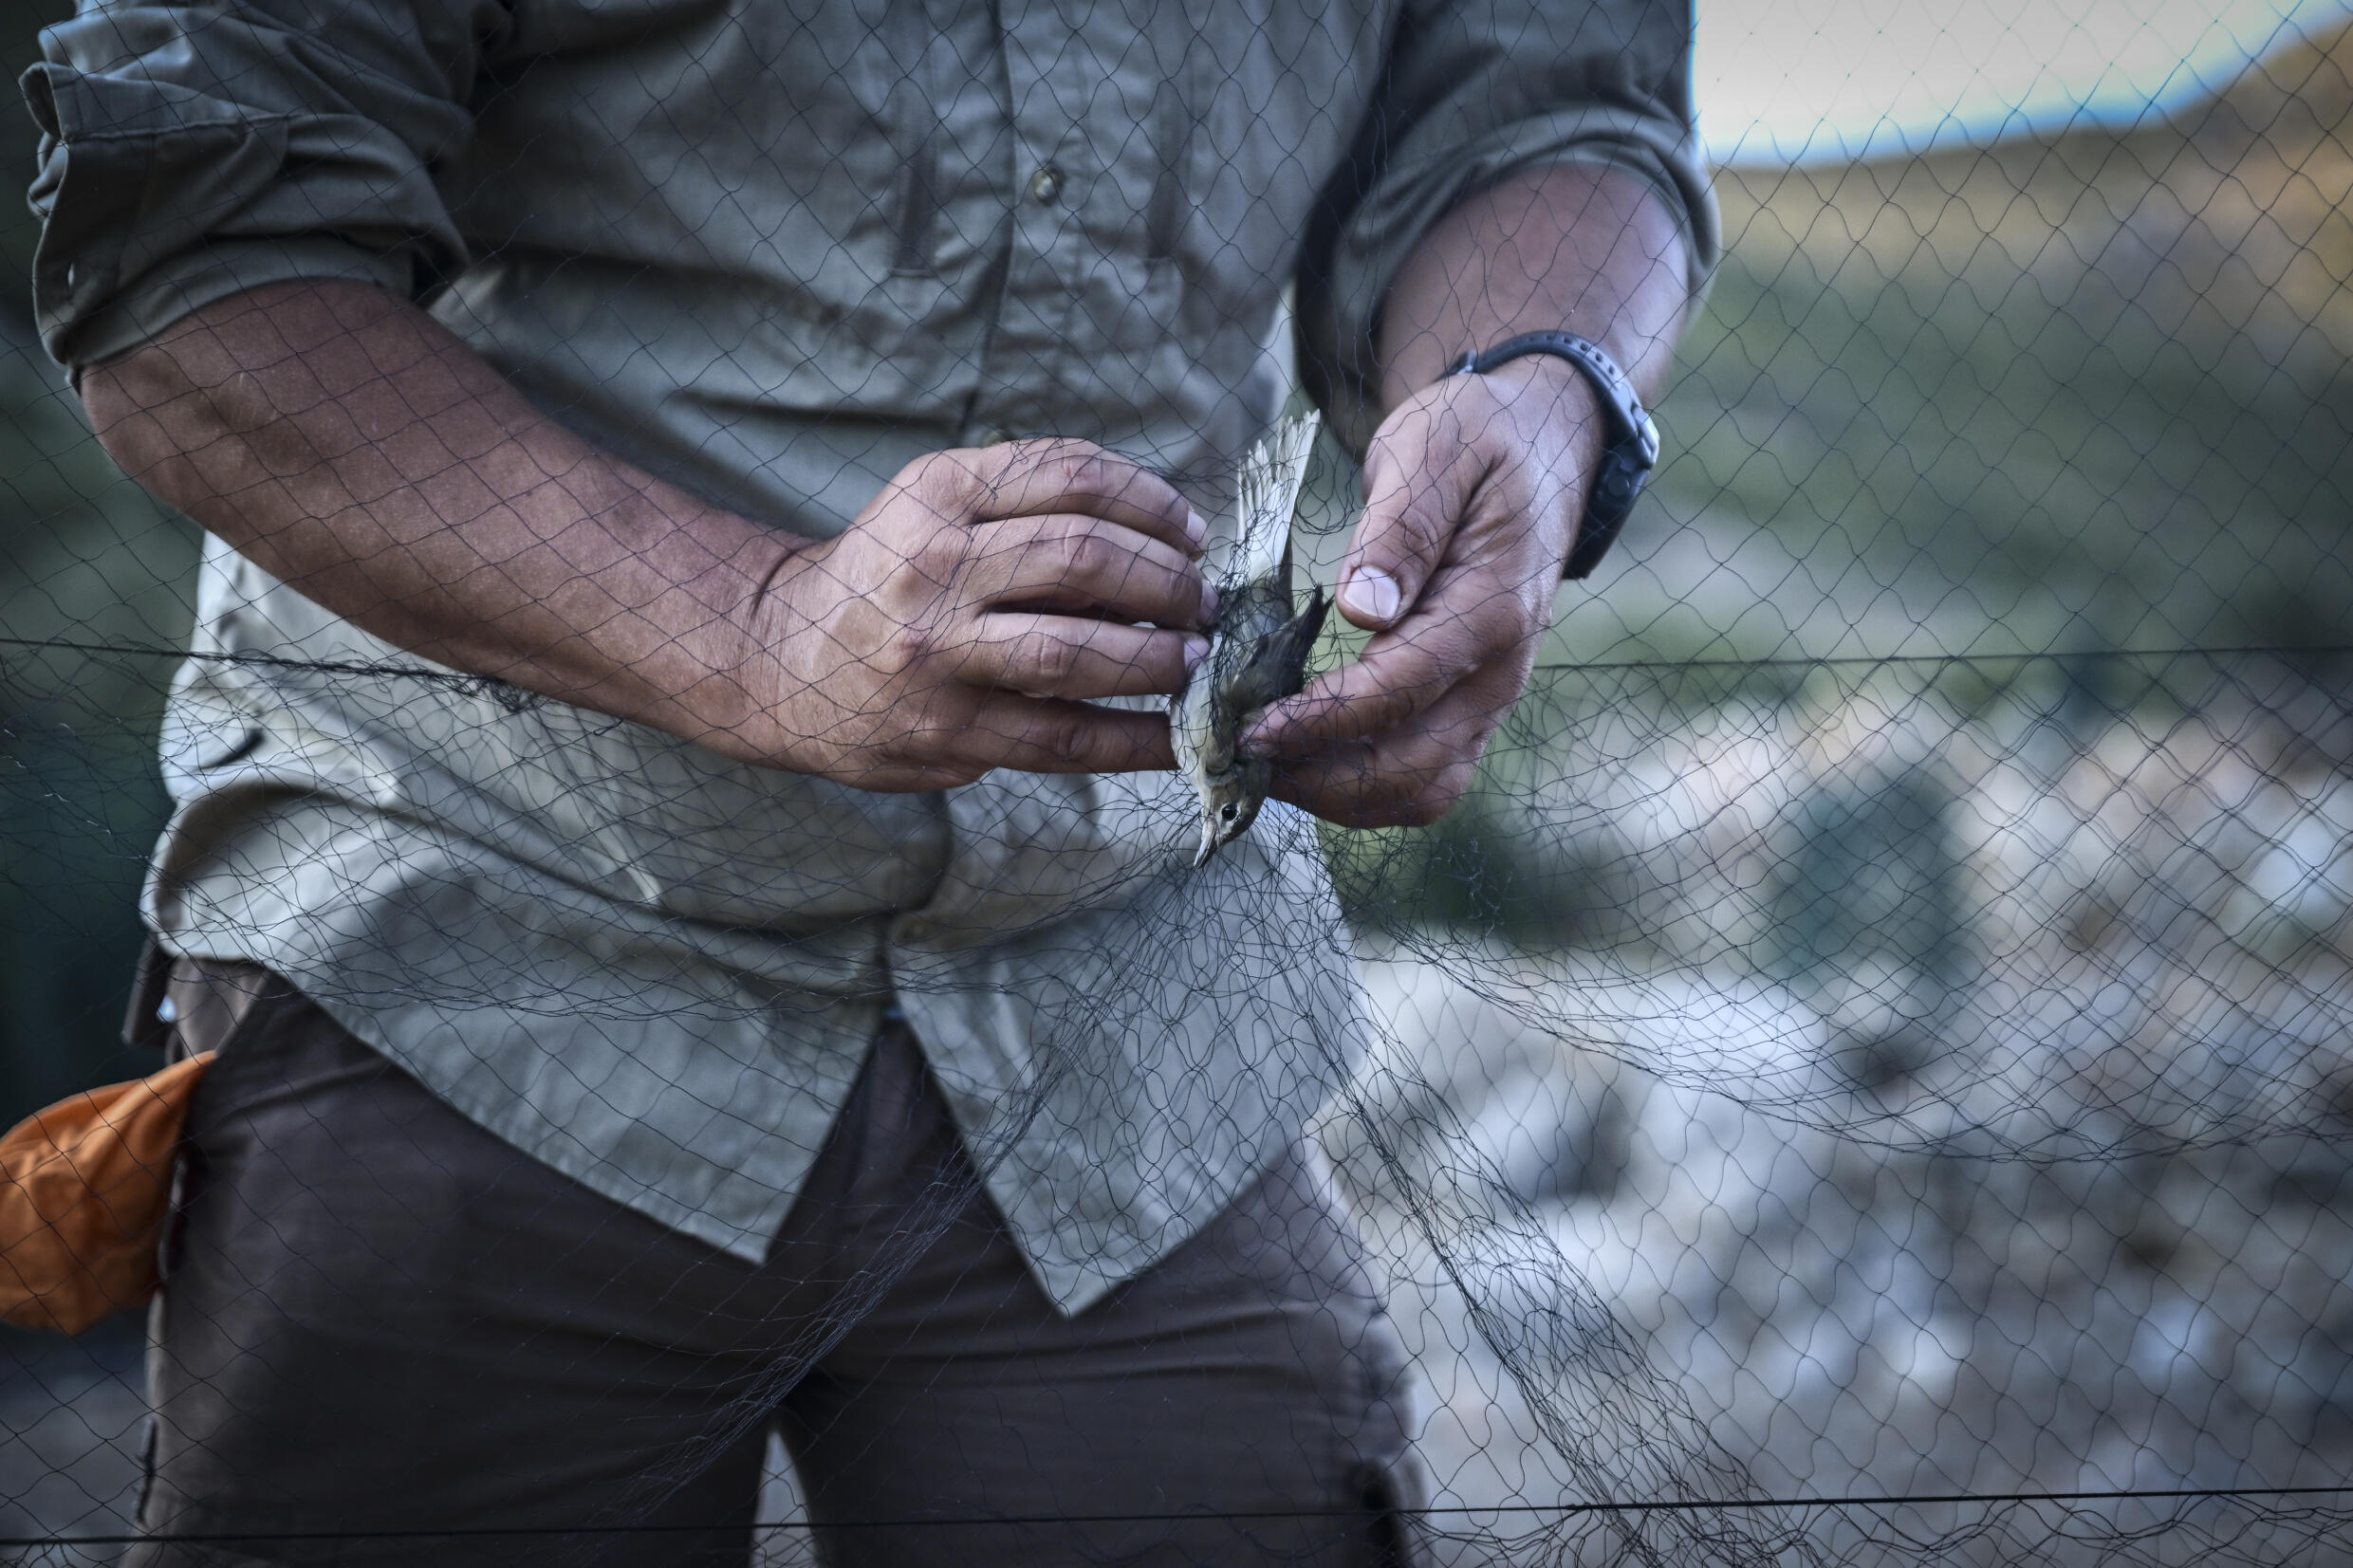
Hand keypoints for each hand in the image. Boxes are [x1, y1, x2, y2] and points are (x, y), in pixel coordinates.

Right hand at [737, 440, 1213, 789]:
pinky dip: (1132, 740)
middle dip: (1167, 579)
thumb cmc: (891, 576)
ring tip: (1193, 658)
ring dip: (1157, 658)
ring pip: (1075, 651)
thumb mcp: (938, 507)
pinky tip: (1174, 738)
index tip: (1192, 532)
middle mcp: (933, 567)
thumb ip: (1032, 511)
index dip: (1152, 501)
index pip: (1072, 475)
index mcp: (939, 491)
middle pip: (1083, 556)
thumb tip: (1165, 546)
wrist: (783, 658)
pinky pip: (1061, 739)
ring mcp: (937, 655)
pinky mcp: (947, 733)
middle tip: (1204, 601)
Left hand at [1241, 361, 1602, 825]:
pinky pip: (1419, 776)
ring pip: (1420, 793)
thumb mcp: (1433, 449)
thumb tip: (1360, 607)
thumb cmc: (1479, 439)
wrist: (1538, 449)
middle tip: (1239, 752)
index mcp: (1492, 610)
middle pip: (1413, 772)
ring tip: (1263, 761)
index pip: (1401, 692)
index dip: (1322, 719)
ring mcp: (1488, 700)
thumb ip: (1401, 527)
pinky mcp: (1469, 710)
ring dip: (1338, 794)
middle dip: (1322, 779)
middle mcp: (1499, 674)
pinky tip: (1298, 751)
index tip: (1253, 724)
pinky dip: (1357, 783)